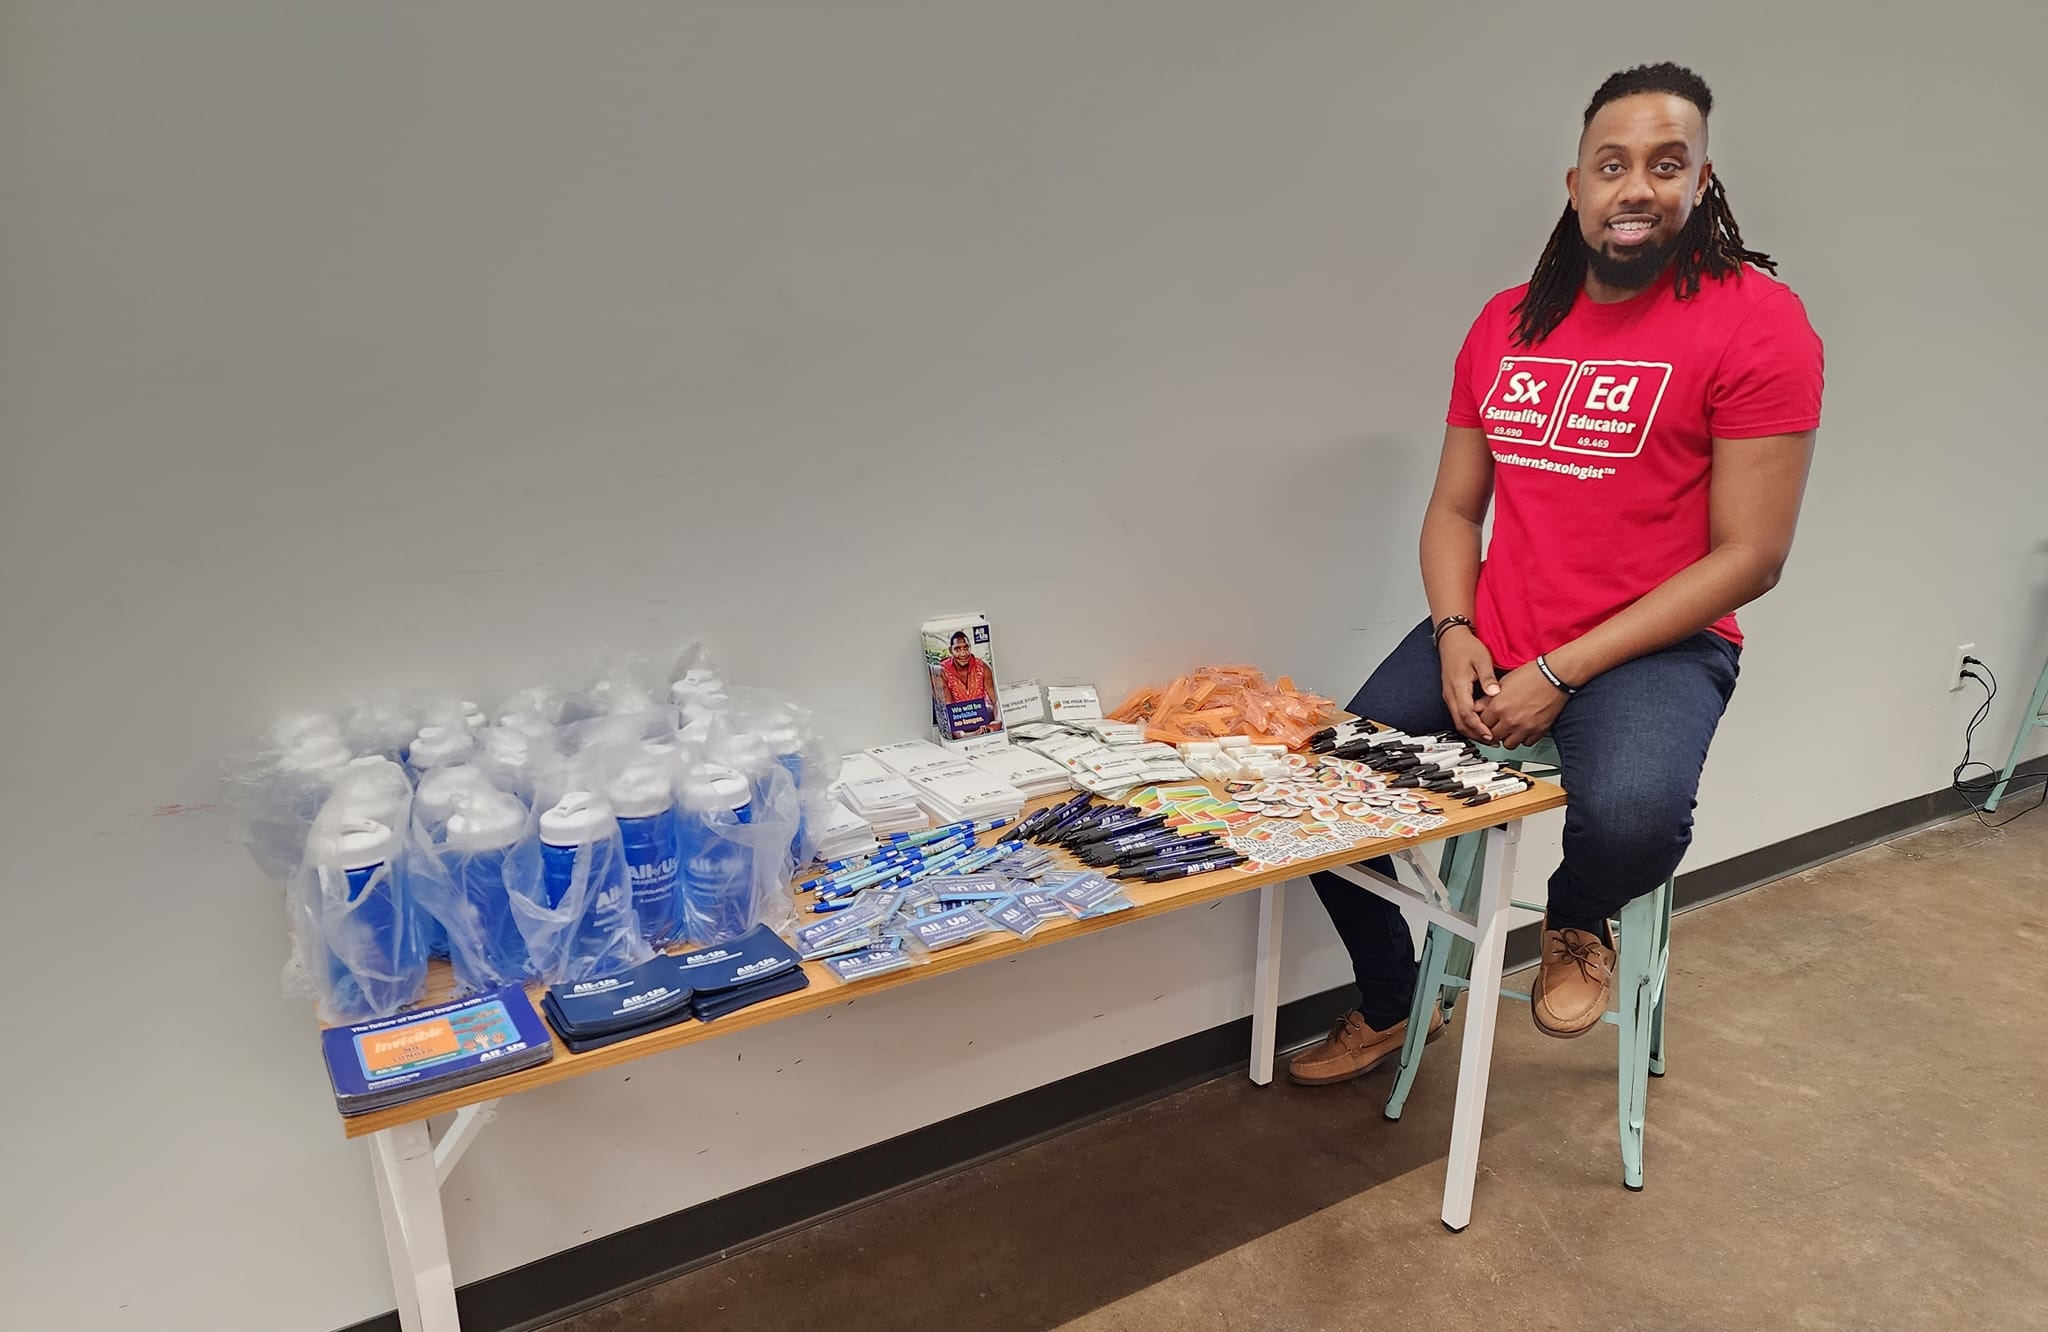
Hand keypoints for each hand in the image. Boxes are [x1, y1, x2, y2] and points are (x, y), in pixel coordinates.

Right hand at [1437, 627, 1499, 743]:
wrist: (1451, 639)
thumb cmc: (1465, 647)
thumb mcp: (1481, 659)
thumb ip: (1488, 677)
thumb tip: (1495, 692)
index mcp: (1458, 686)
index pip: (1466, 714)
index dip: (1478, 727)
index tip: (1490, 734)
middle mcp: (1451, 694)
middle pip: (1460, 723)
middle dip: (1476, 734)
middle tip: (1493, 741)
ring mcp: (1449, 695)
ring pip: (1458, 720)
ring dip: (1472, 730)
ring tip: (1489, 735)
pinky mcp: (1451, 695)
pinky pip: (1458, 714)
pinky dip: (1469, 723)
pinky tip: (1481, 723)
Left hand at [1476, 662, 1566, 750]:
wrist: (1554, 676)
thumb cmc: (1531, 675)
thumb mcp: (1503, 682)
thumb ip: (1488, 699)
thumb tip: (1477, 708)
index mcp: (1499, 707)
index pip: (1481, 724)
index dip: (1482, 722)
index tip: (1486, 721)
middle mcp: (1510, 720)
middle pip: (1492, 737)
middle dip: (1492, 732)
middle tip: (1496, 726)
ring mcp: (1525, 727)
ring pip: (1508, 744)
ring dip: (1507, 737)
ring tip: (1510, 728)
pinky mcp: (1538, 731)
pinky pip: (1526, 743)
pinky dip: (1523, 738)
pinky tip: (1523, 728)